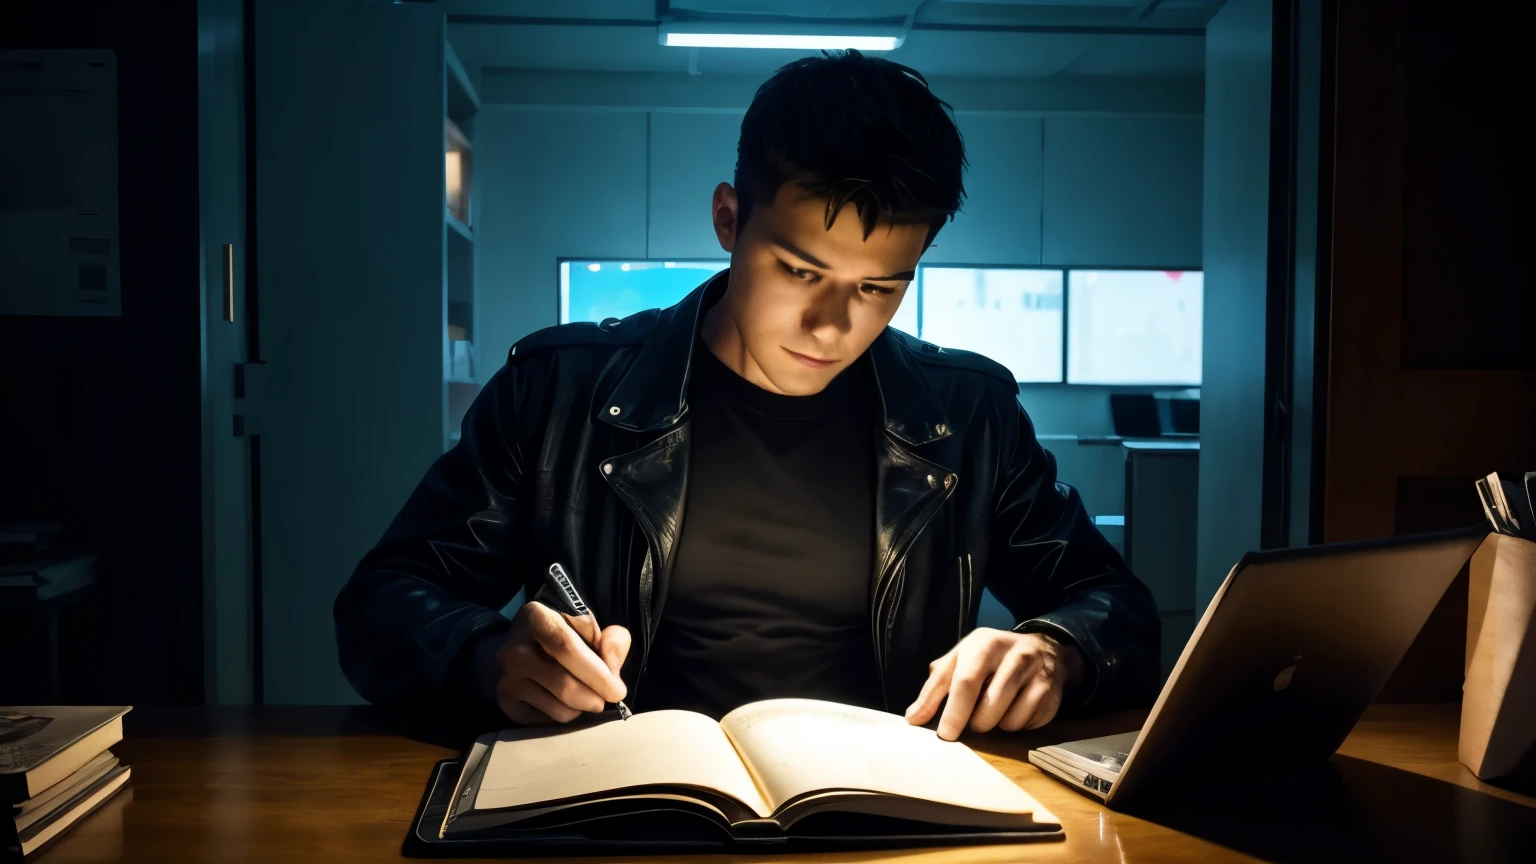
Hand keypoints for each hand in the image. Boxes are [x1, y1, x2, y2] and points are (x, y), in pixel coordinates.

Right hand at [478, 601, 630, 724]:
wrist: (522, 648)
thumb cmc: (564, 635)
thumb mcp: (591, 627)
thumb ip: (613, 640)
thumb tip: (612, 668)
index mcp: (536, 618)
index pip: (567, 648)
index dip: (596, 673)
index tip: (617, 691)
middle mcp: (514, 648)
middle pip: (563, 683)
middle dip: (593, 698)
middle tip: (606, 701)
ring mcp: (506, 677)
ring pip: (557, 708)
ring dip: (580, 709)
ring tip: (583, 696)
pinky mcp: (505, 702)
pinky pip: (545, 722)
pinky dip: (562, 716)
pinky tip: (562, 701)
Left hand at [904, 629, 1082, 740]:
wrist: (1044, 648)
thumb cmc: (990, 658)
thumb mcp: (960, 662)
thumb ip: (935, 688)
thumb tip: (913, 718)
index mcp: (984, 643)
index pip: (966, 680)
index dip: (954, 711)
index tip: (945, 735)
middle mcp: (1014, 654)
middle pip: (989, 704)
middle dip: (975, 723)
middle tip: (971, 723)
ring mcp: (1037, 672)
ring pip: (1009, 719)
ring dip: (996, 725)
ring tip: (994, 711)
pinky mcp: (1053, 693)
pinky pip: (1028, 724)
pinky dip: (1016, 725)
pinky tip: (1015, 710)